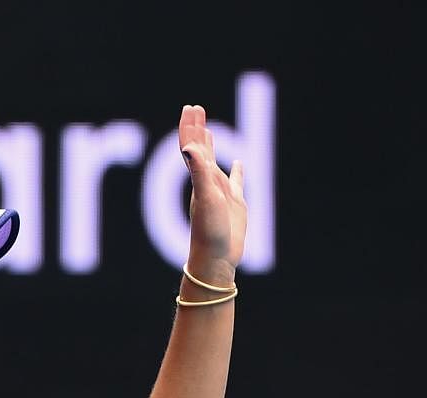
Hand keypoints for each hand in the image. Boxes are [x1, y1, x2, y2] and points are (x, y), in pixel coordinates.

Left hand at [179, 104, 246, 273]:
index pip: (192, 146)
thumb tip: (188, 147)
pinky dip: (236, 171)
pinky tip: (239, 164)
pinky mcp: (235, 205)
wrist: (216, 260)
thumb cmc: (210, 232)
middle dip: (198, 128)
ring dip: (210, 146)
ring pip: (214, 163)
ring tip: (208, 130)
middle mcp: (207, 183)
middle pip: (200, 149)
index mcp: (200, 179)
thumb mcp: (205, 198)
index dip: (190, 127)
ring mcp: (221, 194)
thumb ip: (198, 171)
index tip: (191, 108)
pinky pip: (236, 183)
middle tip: (195, 109)